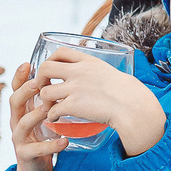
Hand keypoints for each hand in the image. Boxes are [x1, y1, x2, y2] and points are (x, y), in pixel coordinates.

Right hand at [7, 62, 64, 170]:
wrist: (35, 170)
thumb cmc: (41, 138)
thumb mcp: (41, 117)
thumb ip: (46, 100)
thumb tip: (63, 76)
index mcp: (21, 111)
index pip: (16, 90)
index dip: (19, 77)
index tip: (27, 63)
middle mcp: (16, 122)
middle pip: (14, 103)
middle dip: (24, 92)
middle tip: (37, 84)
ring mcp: (19, 139)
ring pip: (23, 124)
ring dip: (37, 115)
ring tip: (50, 110)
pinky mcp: (26, 155)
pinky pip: (37, 149)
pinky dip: (51, 145)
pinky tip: (64, 141)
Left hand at [32, 51, 165, 161]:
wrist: (130, 105)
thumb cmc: (125, 92)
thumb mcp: (108, 72)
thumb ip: (93, 71)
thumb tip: (88, 75)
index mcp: (87, 62)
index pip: (61, 52)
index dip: (50, 60)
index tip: (50, 71)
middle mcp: (78, 72)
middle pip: (45, 68)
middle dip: (39, 79)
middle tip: (42, 87)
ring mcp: (75, 88)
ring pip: (45, 91)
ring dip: (44, 101)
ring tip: (50, 107)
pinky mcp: (73, 105)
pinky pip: (53, 110)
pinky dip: (51, 116)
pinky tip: (56, 118)